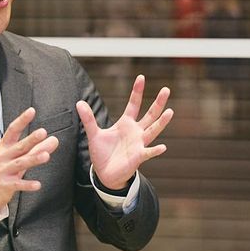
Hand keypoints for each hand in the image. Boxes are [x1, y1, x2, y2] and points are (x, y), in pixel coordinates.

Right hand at [0, 107, 58, 209]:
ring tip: (46, 155)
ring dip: (33, 159)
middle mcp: (3, 157)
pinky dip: (28, 185)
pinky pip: (18, 184)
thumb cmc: (3, 168)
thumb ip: (36, 148)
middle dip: (31, 139)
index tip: (31, 111)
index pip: (13, 131)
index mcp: (4, 147)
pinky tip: (38, 185)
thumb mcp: (17, 156)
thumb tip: (54, 140)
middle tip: (42, 132)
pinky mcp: (5, 185)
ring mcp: (3, 171)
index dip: (22, 120)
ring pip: (20, 164)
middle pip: (19, 147)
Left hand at [76, 74, 172, 189]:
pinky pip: (148, 152)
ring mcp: (139, 143)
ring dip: (161, 122)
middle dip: (158, 102)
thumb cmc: (103, 153)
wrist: (105, 173)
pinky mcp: (138, 156)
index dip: (137, 91)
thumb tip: (79, 102)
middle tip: (166, 89)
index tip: (141, 77)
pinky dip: (155, 150)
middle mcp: (136, 131)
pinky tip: (162, 147)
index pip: (133, 104)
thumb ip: (88, 119)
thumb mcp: (94, 134)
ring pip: (153, 130)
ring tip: (170, 112)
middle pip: (150, 114)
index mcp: (126, 123)